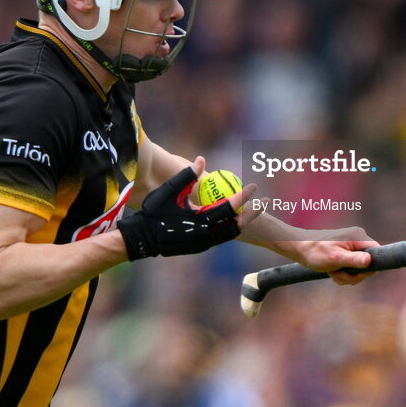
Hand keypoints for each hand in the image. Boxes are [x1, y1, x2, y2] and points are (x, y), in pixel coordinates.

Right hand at [119, 157, 262, 259]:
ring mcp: (203, 244)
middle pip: (237, 225)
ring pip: (230, 233)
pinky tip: (233, 218)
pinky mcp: (200, 247)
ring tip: (252, 211)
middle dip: (252, 214)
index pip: (229, 208)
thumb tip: (202, 159)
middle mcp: (205, 236)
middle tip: (264, 202)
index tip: (254, 186)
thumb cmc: (154, 213)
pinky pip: (220, 237)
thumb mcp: (170, 192)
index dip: (243, 197)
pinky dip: (229, 227)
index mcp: (200, 221)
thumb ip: (187, 176)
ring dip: (242, 222)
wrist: (141, 239)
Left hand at [294, 227, 378, 284]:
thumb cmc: (315, 251)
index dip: (371, 266)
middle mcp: (357, 241)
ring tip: (333, 272)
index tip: (357, 273)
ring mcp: (352, 248)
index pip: (377, 251)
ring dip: (346, 276)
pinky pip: (352, 270)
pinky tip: (332, 272)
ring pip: (359, 270)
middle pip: (368, 264)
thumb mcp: (335, 258)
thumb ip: (353, 260)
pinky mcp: (347, 255)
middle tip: (339, 274)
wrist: (300, 249)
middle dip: (354, 274)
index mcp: (357, 237)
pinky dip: (343, 274)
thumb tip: (370, 261)